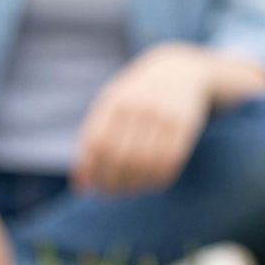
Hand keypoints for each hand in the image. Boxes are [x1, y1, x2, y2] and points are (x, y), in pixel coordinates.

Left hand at [73, 44, 228, 195]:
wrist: (180, 70)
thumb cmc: (136, 97)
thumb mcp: (110, 108)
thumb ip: (92, 143)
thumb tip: (80, 187)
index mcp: (114, 101)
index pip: (98, 143)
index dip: (93, 171)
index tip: (92, 187)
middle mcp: (138, 106)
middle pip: (121, 156)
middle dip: (113, 183)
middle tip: (111, 194)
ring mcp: (163, 114)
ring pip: (145, 163)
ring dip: (135, 185)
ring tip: (131, 190)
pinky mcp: (184, 125)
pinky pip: (170, 162)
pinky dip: (159, 180)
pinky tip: (152, 184)